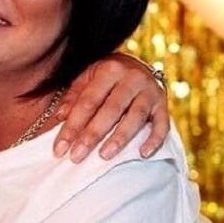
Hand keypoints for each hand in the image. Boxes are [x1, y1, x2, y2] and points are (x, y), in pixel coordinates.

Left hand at [53, 53, 168, 162]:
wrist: (137, 66)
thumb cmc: (105, 77)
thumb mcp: (86, 78)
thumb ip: (73, 97)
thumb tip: (59, 118)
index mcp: (109, 69)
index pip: (88, 101)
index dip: (73, 126)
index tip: (60, 148)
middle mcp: (132, 78)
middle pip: (110, 110)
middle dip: (92, 135)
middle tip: (77, 156)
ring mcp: (150, 91)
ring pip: (136, 116)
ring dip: (120, 138)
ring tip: (104, 155)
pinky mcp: (163, 104)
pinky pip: (163, 124)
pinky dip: (154, 139)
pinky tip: (143, 154)